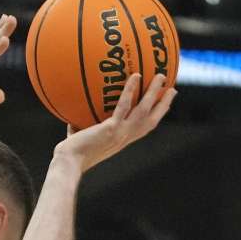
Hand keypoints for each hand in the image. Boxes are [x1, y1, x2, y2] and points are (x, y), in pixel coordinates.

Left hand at [54, 73, 176, 171]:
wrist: (68, 164)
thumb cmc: (70, 155)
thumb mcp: (79, 140)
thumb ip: (80, 128)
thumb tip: (73, 118)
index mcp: (121, 141)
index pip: (143, 129)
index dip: (155, 117)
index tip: (163, 105)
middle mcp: (125, 138)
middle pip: (152, 120)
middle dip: (163, 105)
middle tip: (172, 89)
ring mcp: (121, 133)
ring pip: (144, 110)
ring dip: (154, 92)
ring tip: (161, 76)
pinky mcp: (112, 129)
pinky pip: (124, 106)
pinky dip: (130, 90)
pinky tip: (135, 76)